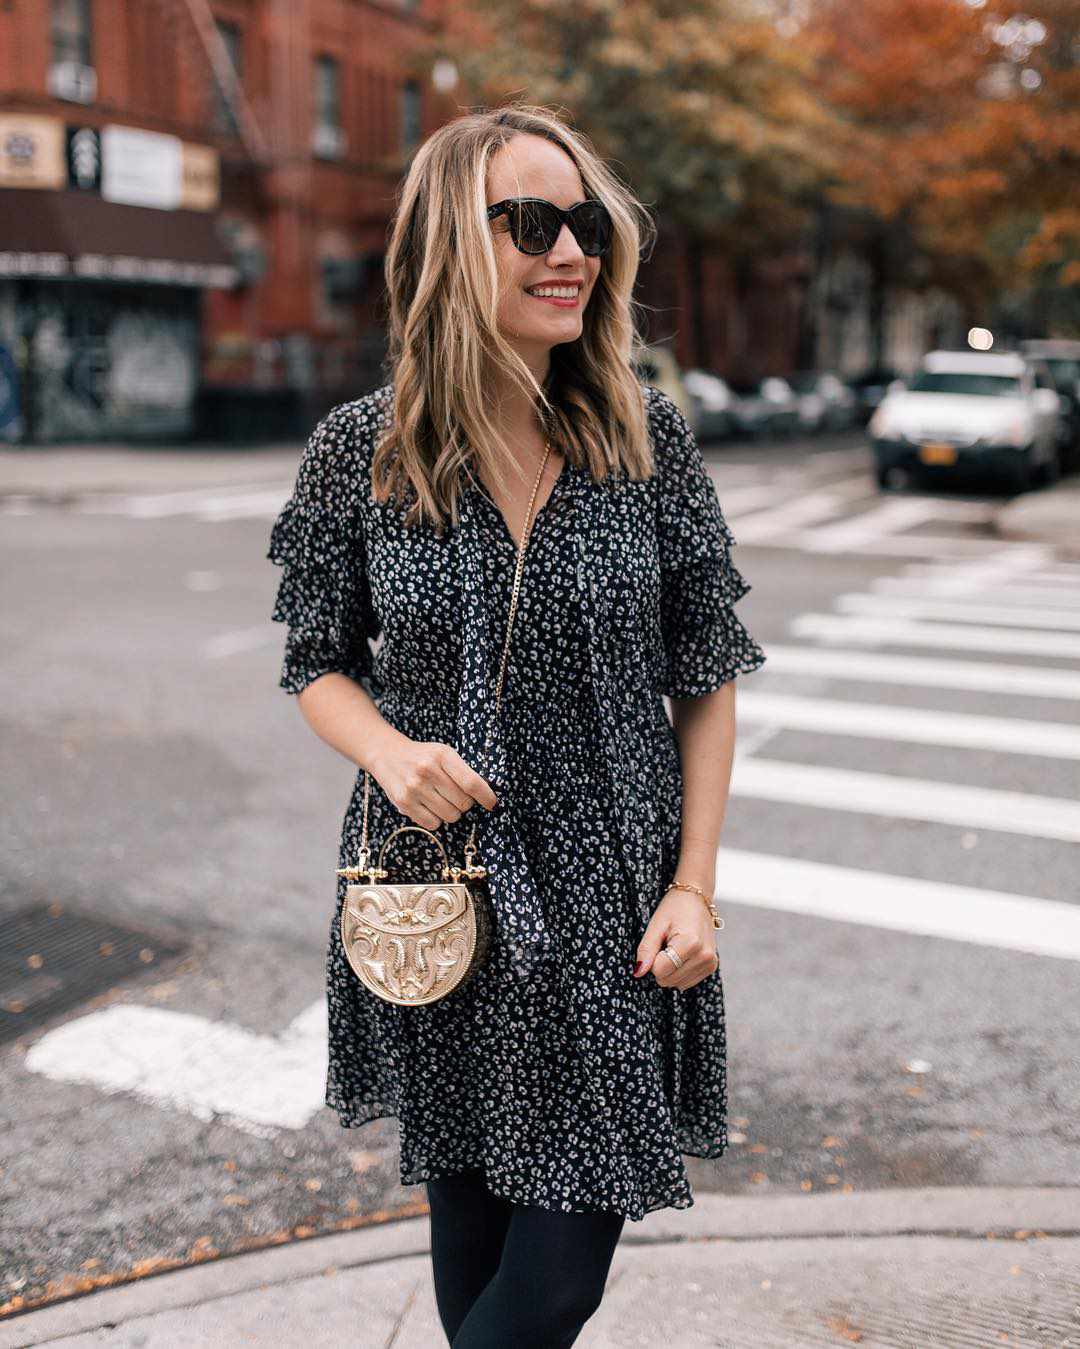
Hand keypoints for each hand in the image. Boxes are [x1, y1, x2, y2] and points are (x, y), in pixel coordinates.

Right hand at [368, 735, 497, 829]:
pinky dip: (436, 819)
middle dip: (465, 803)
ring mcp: (414, 788)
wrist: (388, 755)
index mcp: (442, 755)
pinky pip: (433, 824)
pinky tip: (429, 806)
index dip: (486, 796)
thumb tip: (486, 795)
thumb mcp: (444, 754)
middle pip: (463, 803)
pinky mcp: (404, 803)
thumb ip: (463, 771)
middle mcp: (427, 771)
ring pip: (450, 816)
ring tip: (441, 800)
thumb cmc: (424, 757)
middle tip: (456, 796)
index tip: (492, 804)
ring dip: (452, 812)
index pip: (471, 782)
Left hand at [633, 886, 718, 990]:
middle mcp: (704, 956)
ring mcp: (710, 963)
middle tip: (668, 943)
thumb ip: (646, 950)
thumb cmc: (674, 908)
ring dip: (670, 969)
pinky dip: (679, 971)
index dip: (652, 958)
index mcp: (690, 943)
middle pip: (667, 980)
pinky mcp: (711, 967)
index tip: (660, 942)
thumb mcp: (656, 925)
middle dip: (661, 965)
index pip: (659, 971)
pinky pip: (685, 982)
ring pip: (676, 984)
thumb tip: (638, 973)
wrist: (696, 899)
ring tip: (676, 946)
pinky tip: (683, 954)